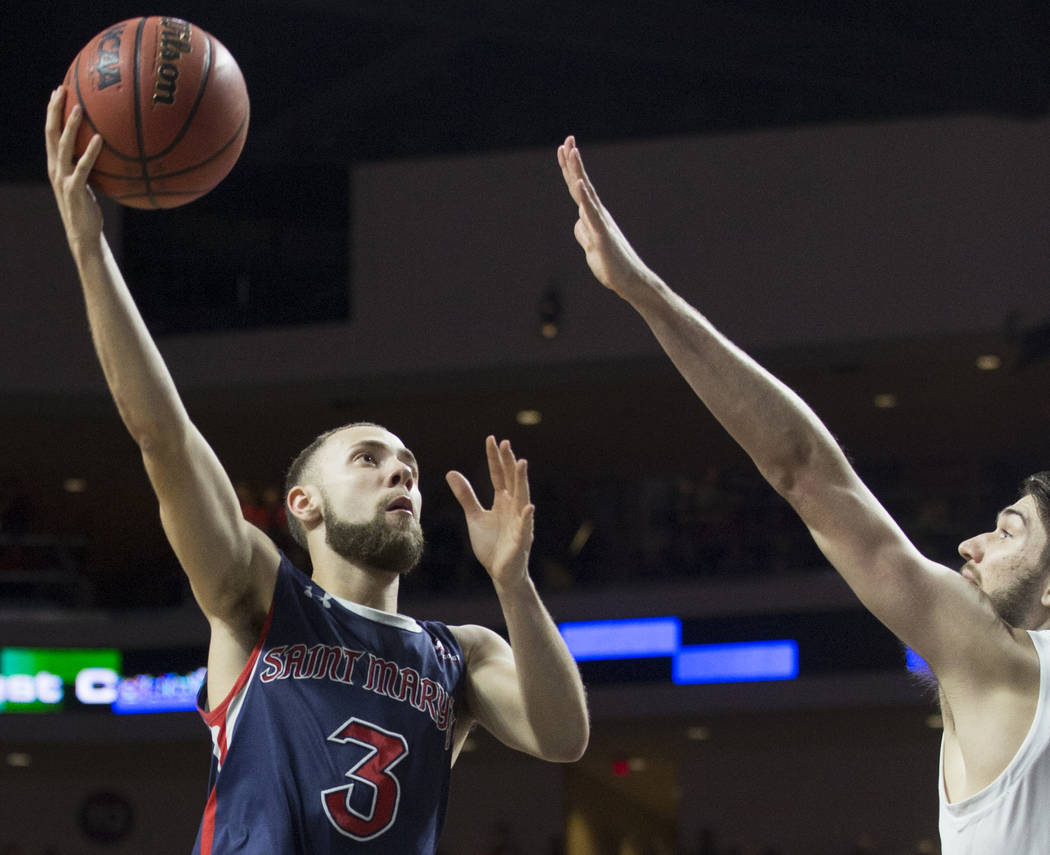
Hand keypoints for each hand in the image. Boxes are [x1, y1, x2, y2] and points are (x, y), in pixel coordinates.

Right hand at [45, 87, 104, 248]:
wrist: (83, 234)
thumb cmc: (88, 208)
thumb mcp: (87, 183)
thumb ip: (90, 167)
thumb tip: (107, 150)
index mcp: (56, 164)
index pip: (50, 132)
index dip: (52, 111)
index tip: (58, 91)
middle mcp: (55, 167)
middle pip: (50, 132)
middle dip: (54, 110)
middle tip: (61, 90)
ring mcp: (62, 178)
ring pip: (63, 146)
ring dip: (71, 126)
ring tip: (80, 108)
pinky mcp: (74, 189)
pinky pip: (83, 167)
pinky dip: (90, 152)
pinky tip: (99, 139)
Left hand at [446, 436, 534, 588]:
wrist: (500, 572)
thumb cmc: (491, 544)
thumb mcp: (474, 516)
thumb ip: (466, 495)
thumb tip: (451, 472)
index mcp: (503, 501)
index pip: (499, 475)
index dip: (495, 458)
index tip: (492, 439)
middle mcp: (513, 507)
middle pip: (511, 480)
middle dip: (509, 462)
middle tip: (505, 443)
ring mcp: (519, 522)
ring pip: (522, 497)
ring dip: (522, 481)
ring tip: (521, 463)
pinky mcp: (521, 540)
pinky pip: (525, 527)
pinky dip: (527, 517)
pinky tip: (528, 507)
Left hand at [557, 135, 659, 300]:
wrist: (630, 282)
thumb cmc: (612, 266)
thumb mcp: (591, 247)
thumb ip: (583, 233)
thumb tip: (578, 222)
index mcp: (593, 217)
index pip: (578, 188)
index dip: (570, 169)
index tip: (564, 148)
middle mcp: (598, 215)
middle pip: (581, 184)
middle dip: (572, 162)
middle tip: (567, 140)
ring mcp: (600, 223)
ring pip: (586, 193)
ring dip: (577, 172)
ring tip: (571, 152)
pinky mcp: (602, 235)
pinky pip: (591, 213)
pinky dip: (584, 197)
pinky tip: (579, 183)